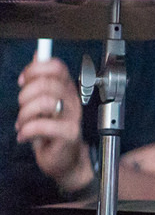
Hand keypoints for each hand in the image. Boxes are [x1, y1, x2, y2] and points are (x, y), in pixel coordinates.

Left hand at [16, 58, 93, 195]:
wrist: (65, 159)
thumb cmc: (53, 131)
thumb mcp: (45, 101)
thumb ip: (42, 78)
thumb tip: (39, 55)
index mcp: (66, 88)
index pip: (56, 67)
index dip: (35, 70)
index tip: (23, 81)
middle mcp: (72, 100)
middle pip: (47, 83)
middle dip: (25, 95)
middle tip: (22, 107)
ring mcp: (72, 117)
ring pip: (44, 102)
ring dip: (25, 115)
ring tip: (23, 124)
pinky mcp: (69, 134)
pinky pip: (43, 126)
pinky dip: (27, 132)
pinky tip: (25, 136)